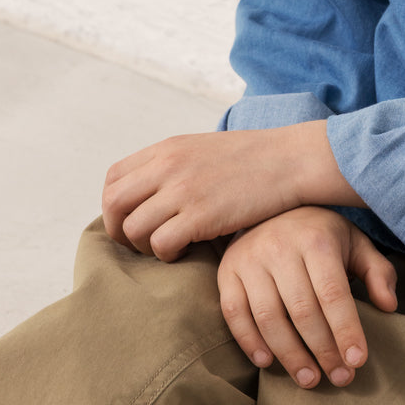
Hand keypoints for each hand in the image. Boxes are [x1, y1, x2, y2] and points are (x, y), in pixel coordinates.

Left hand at [101, 123, 362, 260]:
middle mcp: (167, 166)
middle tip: (142, 245)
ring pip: (133, 229)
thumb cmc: (252, 160)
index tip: (133, 222)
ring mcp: (182, 190)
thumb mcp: (202, 149)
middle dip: (119, 231)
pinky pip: (161, 244)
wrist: (290, 161)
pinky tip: (187, 251)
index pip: (113, 178)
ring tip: (169, 248)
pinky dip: (167, 255)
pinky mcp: (200, 215)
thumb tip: (146, 194)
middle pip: (113, 204)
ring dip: (145, 247)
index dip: (116, 207)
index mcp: (166, 148)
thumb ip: (171, 166)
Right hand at [218, 207, 397, 388]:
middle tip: (340, 378)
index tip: (357, 362)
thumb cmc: (321, 235)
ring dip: (289, 355)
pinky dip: (249, 341)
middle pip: (302, 310)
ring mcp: (249, 258)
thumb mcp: (354, 243)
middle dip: (323, 351)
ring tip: (310, 379)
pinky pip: (234, 313)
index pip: (333, 293)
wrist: (272, 207)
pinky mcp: (227, 270)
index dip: (346, 330)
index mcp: (316, 238)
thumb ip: (377, 272)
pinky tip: (268, 362)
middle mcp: (280, 245)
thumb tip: (388, 305)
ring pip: (268, 317)